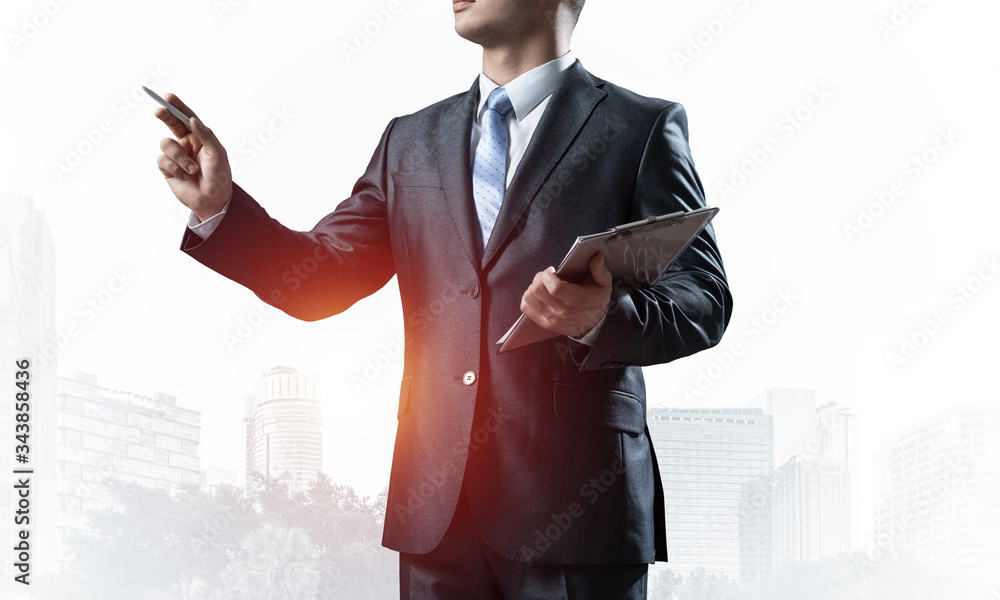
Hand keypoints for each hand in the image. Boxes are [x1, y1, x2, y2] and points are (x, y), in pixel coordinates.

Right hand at [154, 93, 232, 221]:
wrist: (212, 199)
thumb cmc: (219, 176)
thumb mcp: (218, 153)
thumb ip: (206, 135)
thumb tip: (192, 119)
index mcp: (199, 137)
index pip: (187, 117)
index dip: (177, 106)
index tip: (168, 97)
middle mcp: (186, 143)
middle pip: (171, 123)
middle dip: (165, 115)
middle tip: (160, 111)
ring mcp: (176, 155)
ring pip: (166, 144)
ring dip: (179, 157)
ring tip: (192, 170)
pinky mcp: (168, 168)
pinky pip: (162, 160)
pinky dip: (175, 168)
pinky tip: (184, 176)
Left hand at [520, 253, 612, 338]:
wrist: (594, 326)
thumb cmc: (597, 301)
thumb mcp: (604, 285)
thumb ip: (600, 270)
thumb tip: (597, 256)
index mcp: (579, 300)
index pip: (555, 288)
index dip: (548, 275)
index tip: (552, 270)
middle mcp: (564, 311)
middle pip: (538, 291)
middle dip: (538, 278)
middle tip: (546, 276)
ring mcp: (553, 319)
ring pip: (529, 298)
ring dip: (532, 287)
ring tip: (542, 285)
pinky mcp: (545, 323)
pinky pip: (526, 308)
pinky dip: (528, 298)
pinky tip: (537, 294)